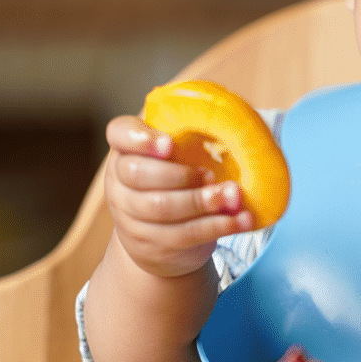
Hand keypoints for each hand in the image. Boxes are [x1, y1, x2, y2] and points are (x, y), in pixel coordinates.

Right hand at [104, 115, 253, 278]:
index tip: (169, 144)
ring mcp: (130, 215)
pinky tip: (240, 220)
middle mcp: (120, 181)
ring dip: (203, 201)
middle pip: (139, 174)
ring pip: (161, 208)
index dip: (141, 138)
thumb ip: (194, 135)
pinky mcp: (150, 243)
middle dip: (181, 175)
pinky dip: (216, 226)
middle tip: (213, 175)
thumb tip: (237, 118)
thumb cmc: (177, 181)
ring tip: (234, 196)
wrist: (160, 240)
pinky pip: (182, 234)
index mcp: (127, 149)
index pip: (119, 133)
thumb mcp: (180, 155)